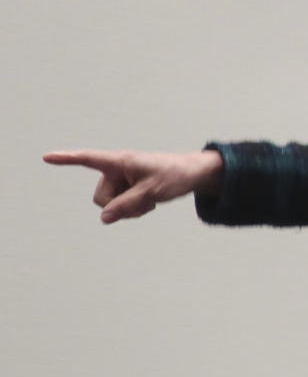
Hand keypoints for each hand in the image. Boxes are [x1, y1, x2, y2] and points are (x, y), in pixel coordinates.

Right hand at [43, 149, 223, 223]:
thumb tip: (104, 219)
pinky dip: (133, 209)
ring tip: (150, 200)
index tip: (46, 157)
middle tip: (146, 200)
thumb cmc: (174, 176)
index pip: (88, 160)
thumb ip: (126, 205)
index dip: (67, 159)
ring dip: (129, 209)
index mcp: (121, 161)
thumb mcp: (151, 192)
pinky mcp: (128, 189)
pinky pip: (120, 207)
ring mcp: (123, 181)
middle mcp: (117, 170)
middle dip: (119, 205)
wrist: (193, 175)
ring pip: (110, 206)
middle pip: (101, 197)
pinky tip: (149, 203)